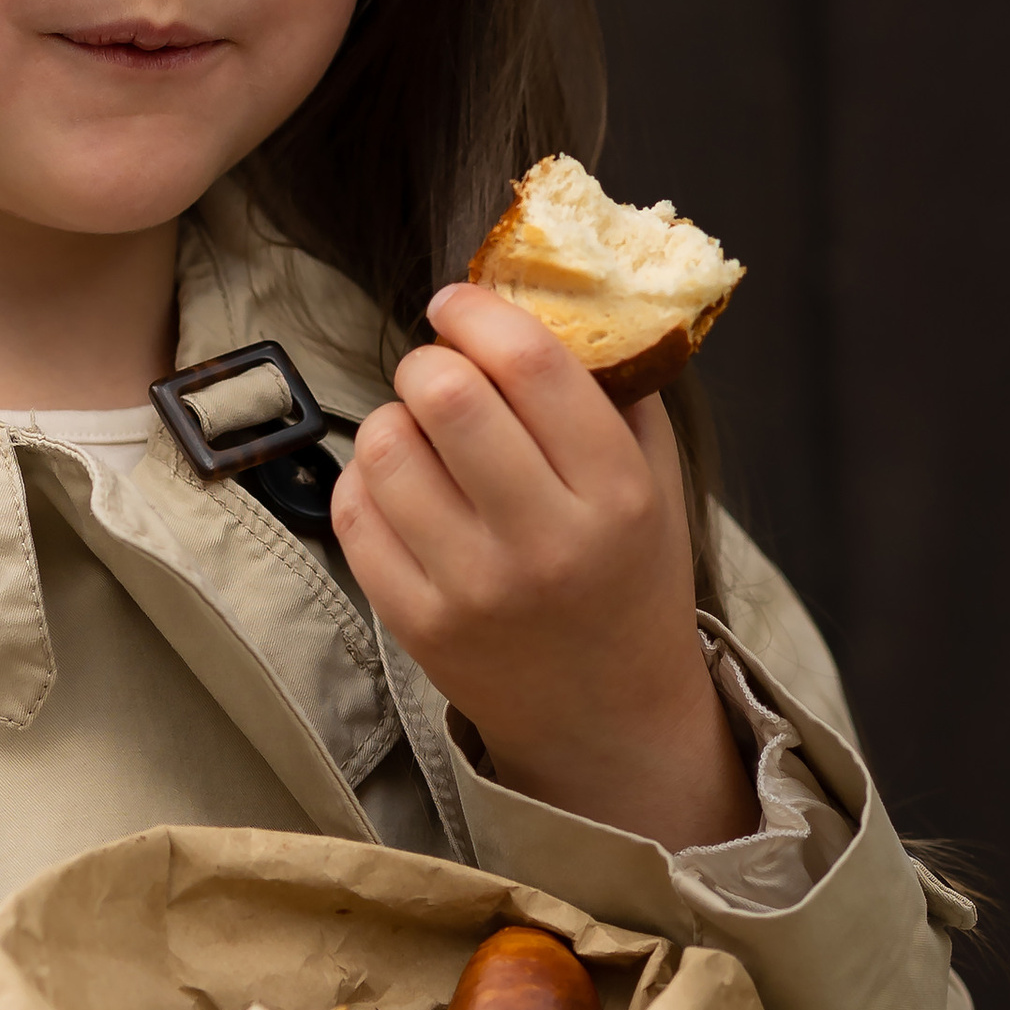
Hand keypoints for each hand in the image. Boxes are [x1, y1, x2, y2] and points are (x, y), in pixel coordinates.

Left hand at [329, 283, 755, 852]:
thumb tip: (539, 291)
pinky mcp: (416, 623)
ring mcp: (473, 588)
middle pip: (444, 394)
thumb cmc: (628, 576)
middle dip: (429, 362)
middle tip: (441, 374)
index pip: (531, 363)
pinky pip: (354, 510)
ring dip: (394, 421)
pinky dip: (368, 480)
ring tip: (424, 439)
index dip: (477, 311)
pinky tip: (403, 489)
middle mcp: (544, 542)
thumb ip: (612, 388)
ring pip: (385, 446)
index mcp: (616, 494)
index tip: (458, 302)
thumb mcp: (655, 480)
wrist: (609, 718)